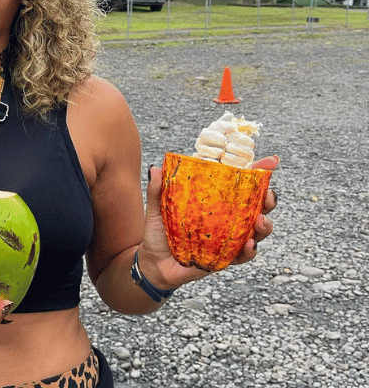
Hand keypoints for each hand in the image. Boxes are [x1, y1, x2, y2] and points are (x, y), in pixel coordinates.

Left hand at [139, 156, 278, 288]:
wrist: (153, 264)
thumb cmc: (158, 233)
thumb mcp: (156, 210)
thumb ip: (157, 191)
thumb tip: (155, 169)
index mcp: (214, 202)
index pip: (239, 185)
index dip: (258, 173)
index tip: (272, 161)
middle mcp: (226, 219)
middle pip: (256, 207)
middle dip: (268, 200)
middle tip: (269, 195)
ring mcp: (228, 239)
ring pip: (256, 231)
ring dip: (265, 226)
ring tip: (261, 221)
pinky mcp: (224, 258)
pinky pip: (242, 256)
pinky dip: (249, 251)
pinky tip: (249, 245)